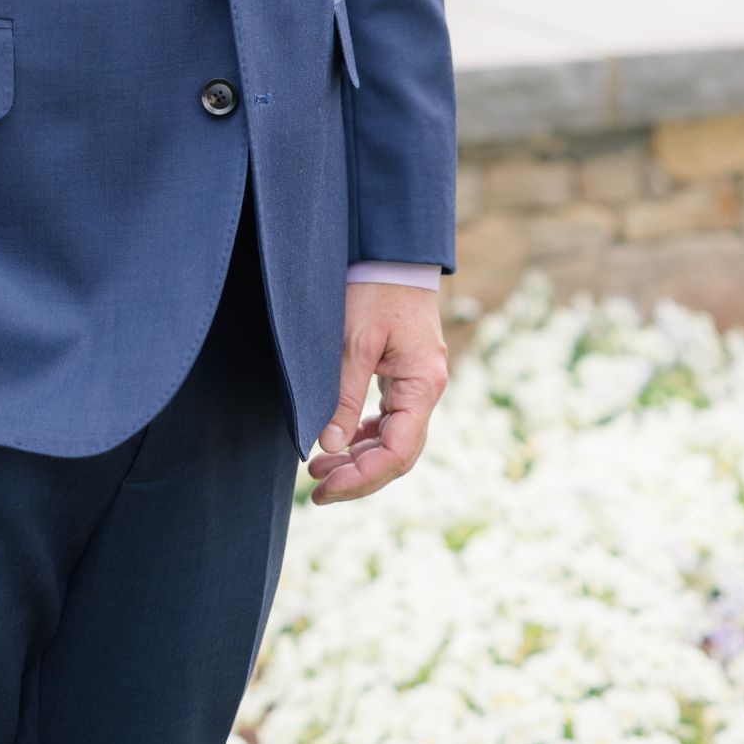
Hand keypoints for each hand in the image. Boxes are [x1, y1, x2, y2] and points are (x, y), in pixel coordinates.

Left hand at [305, 283, 448, 504]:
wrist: (392, 253)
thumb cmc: (375, 288)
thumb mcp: (355, 340)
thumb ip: (344, 394)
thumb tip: (329, 446)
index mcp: (422, 386)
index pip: (397, 452)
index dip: (362, 478)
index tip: (325, 488)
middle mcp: (426, 391)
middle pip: (398, 455)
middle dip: (358, 478)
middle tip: (316, 491)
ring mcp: (418, 385)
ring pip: (393, 441)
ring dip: (359, 460)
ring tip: (319, 472)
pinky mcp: (405, 376)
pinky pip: (389, 421)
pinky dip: (365, 437)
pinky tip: (340, 445)